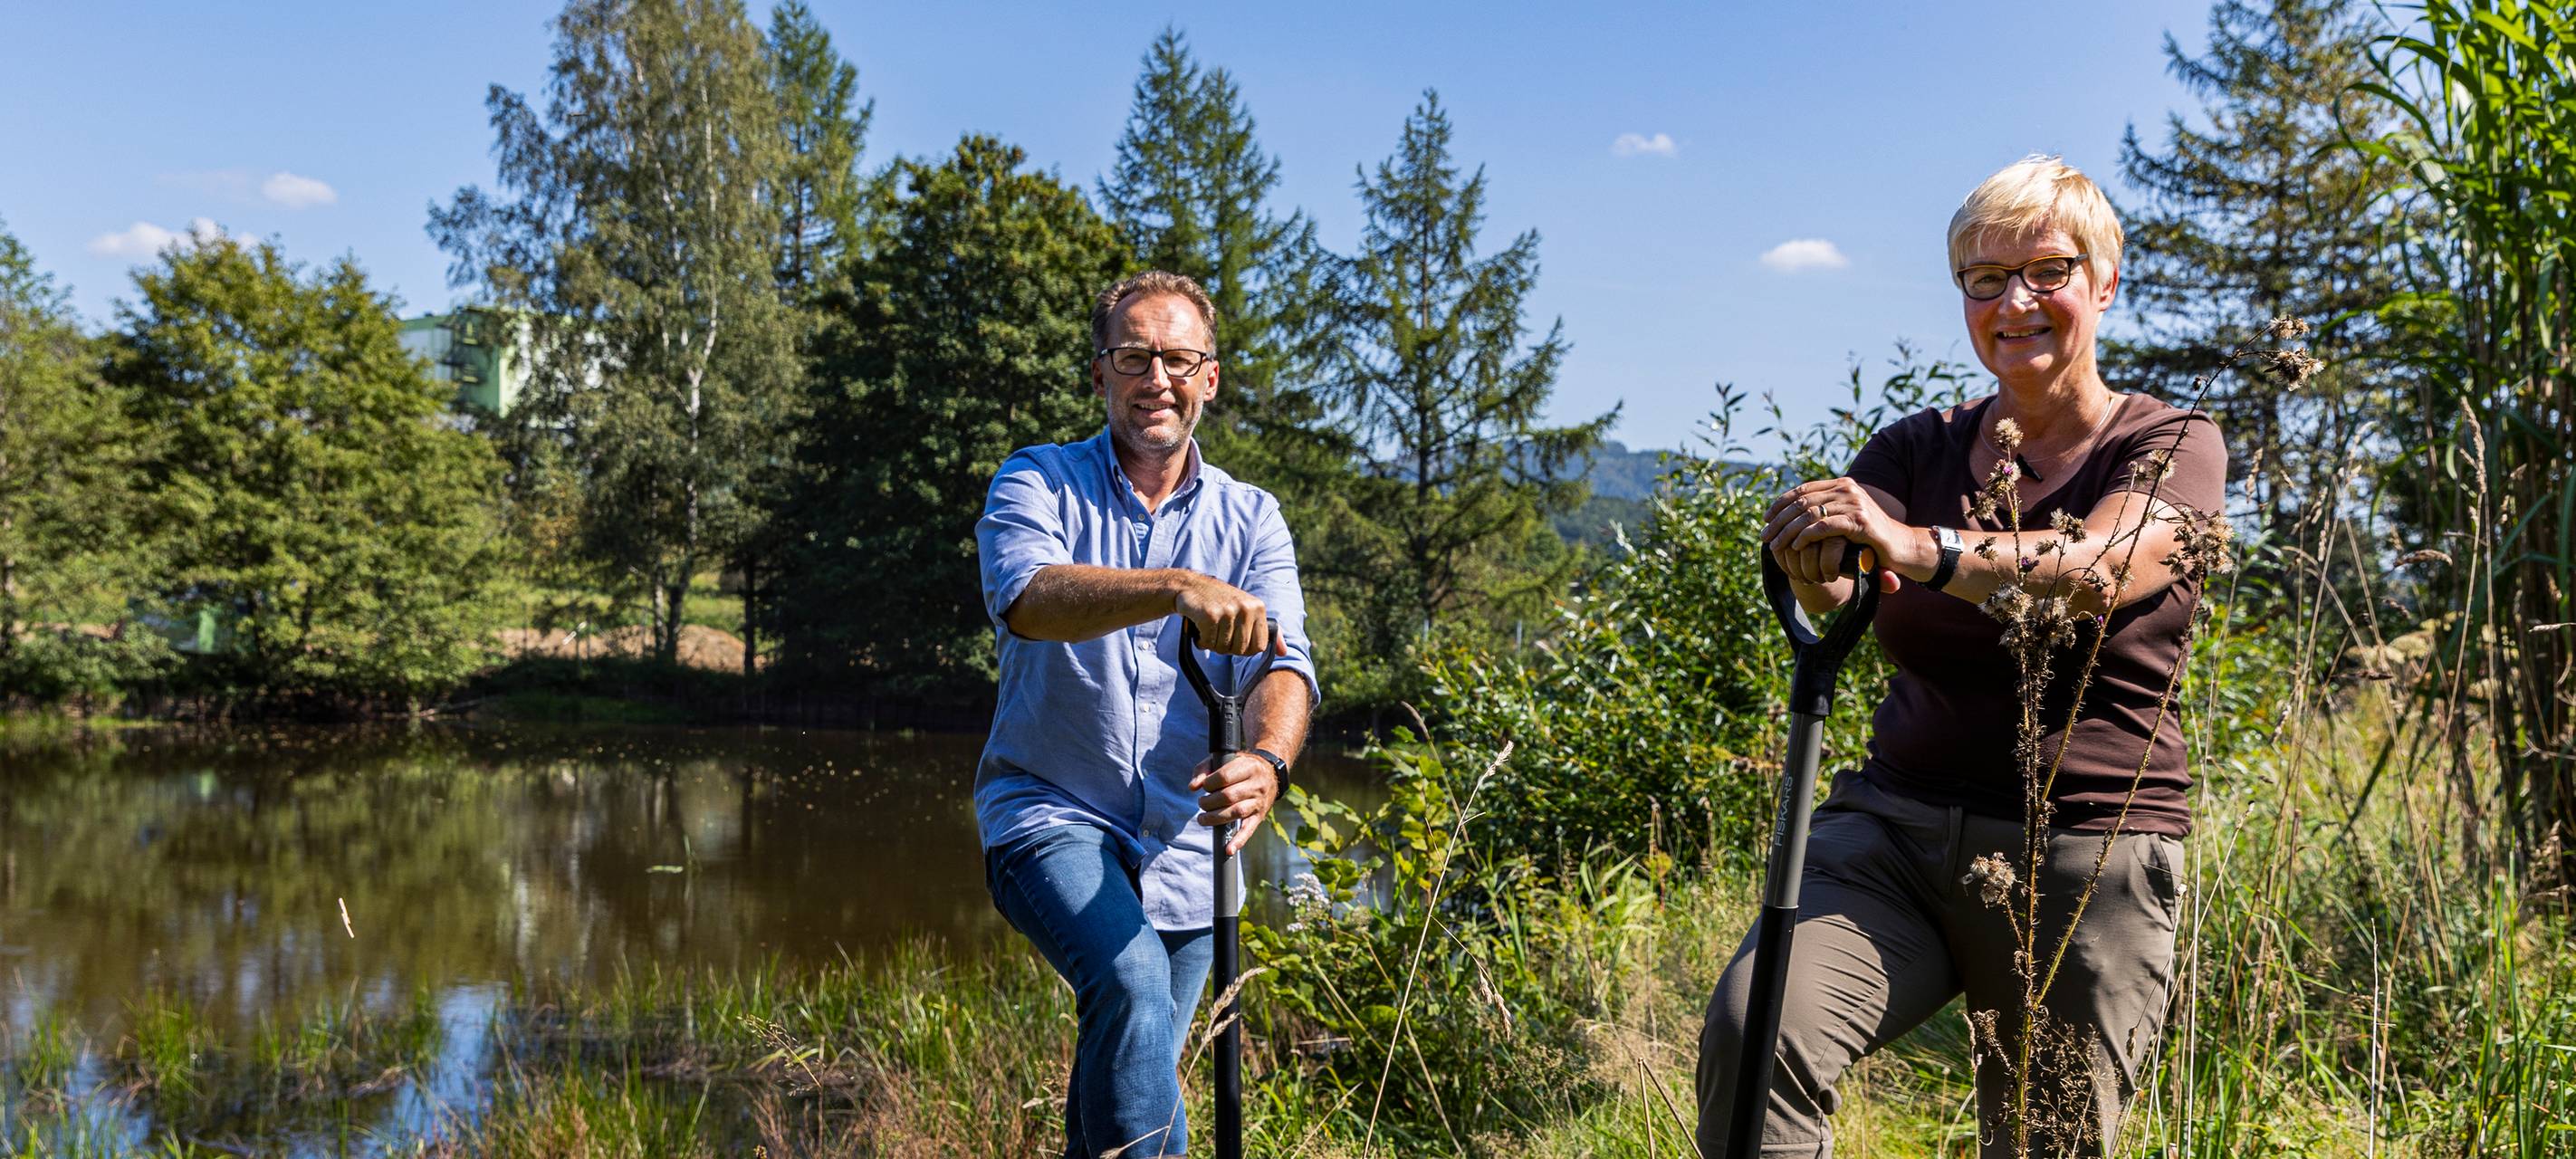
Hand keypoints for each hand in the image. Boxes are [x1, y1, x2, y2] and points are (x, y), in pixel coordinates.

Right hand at [1173, 574, 1274, 655]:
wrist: (1191, 586)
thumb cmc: (1220, 601)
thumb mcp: (1247, 610)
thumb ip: (1265, 631)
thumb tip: (1284, 652)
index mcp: (1258, 608)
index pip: (1259, 646)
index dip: (1245, 649)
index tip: (1234, 638)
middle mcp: (1246, 608)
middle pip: (1241, 650)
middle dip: (1227, 647)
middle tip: (1218, 632)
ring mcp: (1228, 610)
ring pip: (1223, 648)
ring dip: (1212, 643)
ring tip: (1209, 627)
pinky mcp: (1210, 614)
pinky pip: (1208, 642)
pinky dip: (1201, 640)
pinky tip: (1200, 627)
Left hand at [1191, 752, 1281, 853]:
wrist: (1269, 773)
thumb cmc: (1240, 766)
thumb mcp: (1224, 759)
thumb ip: (1205, 770)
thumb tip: (1193, 787)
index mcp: (1248, 767)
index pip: (1225, 777)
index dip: (1209, 783)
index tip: (1204, 787)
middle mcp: (1256, 785)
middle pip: (1229, 796)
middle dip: (1209, 802)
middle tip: (1201, 803)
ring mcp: (1259, 802)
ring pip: (1236, 812)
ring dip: (1215, 818)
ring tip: (1203, 819)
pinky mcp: (1259, 816)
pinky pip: (1249, 830)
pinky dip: (1239, 841)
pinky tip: (1228, 849)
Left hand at [1762, 479, 1904, 588]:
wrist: (1902, 547)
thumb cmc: (1869, 537)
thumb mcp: (1845, 518)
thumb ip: (1826, 510)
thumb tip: (1792, 513)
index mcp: (1841, 484)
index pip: (1803, 489)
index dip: (1780, 503)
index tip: (1766, 518)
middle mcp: (1847, 489)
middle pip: (1802, 501)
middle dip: (1779, 520)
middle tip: (1766, 536)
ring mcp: (1854, 503)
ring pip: (1809, 514)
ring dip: (1788, 531)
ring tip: (1776, 545)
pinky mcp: (1860, 521)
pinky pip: (1824, 527)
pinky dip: (1806, 537)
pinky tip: (1796, 547)